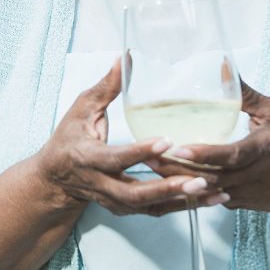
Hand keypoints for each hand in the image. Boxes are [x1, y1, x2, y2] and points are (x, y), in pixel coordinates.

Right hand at [32, 58, 215, 216]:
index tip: (167, 140)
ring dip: (182, 201)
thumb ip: (106, 87)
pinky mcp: (125, 208)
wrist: (55, 177)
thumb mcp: (81, 108)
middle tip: (199, 178)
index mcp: (87, 157)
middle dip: (167, 188)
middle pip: (135, 194)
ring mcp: (113, 201)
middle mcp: (100, 184)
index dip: (140, 152)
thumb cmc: (68, 138)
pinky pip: (155, 211)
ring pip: (149, 207)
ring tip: (213, 190)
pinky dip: (182, 206)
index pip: (116, 159)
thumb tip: (125, 58)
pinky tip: (208, 198)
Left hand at [147, 80, 269, 218]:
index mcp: (265, 148)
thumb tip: (222, 64)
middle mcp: (254, 174)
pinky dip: (186, 190)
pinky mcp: (237, 204)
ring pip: (205, 190)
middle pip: (210, 176)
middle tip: (146, 154)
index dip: (206, 154)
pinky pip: (208, 198)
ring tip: (148, 164)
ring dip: (176, 180)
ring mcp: (244, 193)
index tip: (180, 149)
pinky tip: (164, 180)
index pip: (233, 155)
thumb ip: (246, 93)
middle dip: (177, 169)